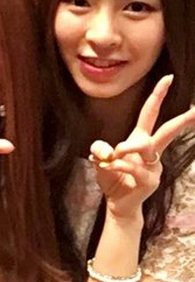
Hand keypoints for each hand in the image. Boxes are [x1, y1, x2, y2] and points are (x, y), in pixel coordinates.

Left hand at [90, 75, 194, 219]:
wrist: (117, 204)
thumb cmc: (112, 178)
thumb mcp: (100, 160)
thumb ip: (100, 149)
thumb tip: (106, 149)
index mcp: (140, 139)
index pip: (150, 113)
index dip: (158, 95)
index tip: (168, 77)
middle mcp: (151, 151)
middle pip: (167, 130)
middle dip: (182, 120)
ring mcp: (153, 167)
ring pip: (146, 147)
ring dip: (129, 146)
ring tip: (116, 152)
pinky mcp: (150, 181)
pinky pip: (133, 166)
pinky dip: (117, 166)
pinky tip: (108, 167)